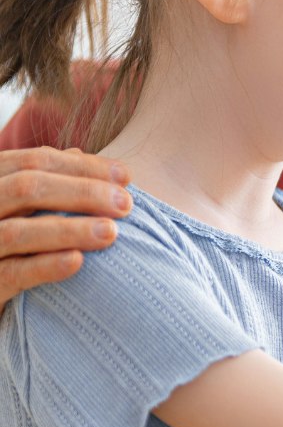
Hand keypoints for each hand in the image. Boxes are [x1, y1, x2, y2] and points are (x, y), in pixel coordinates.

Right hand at [0, 146, 130, 305]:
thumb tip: (78, 153)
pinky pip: (12, 273)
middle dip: (82, 192)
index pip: (34, 161)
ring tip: (111, 233)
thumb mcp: (18, 203)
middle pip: (27, 188)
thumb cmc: (7, 237)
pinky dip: (45, 266)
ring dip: (70, 230)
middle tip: (125, 204)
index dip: (83, 166)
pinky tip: (78, 261)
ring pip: (17, 232)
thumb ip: (42, 179)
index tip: (126, 176)